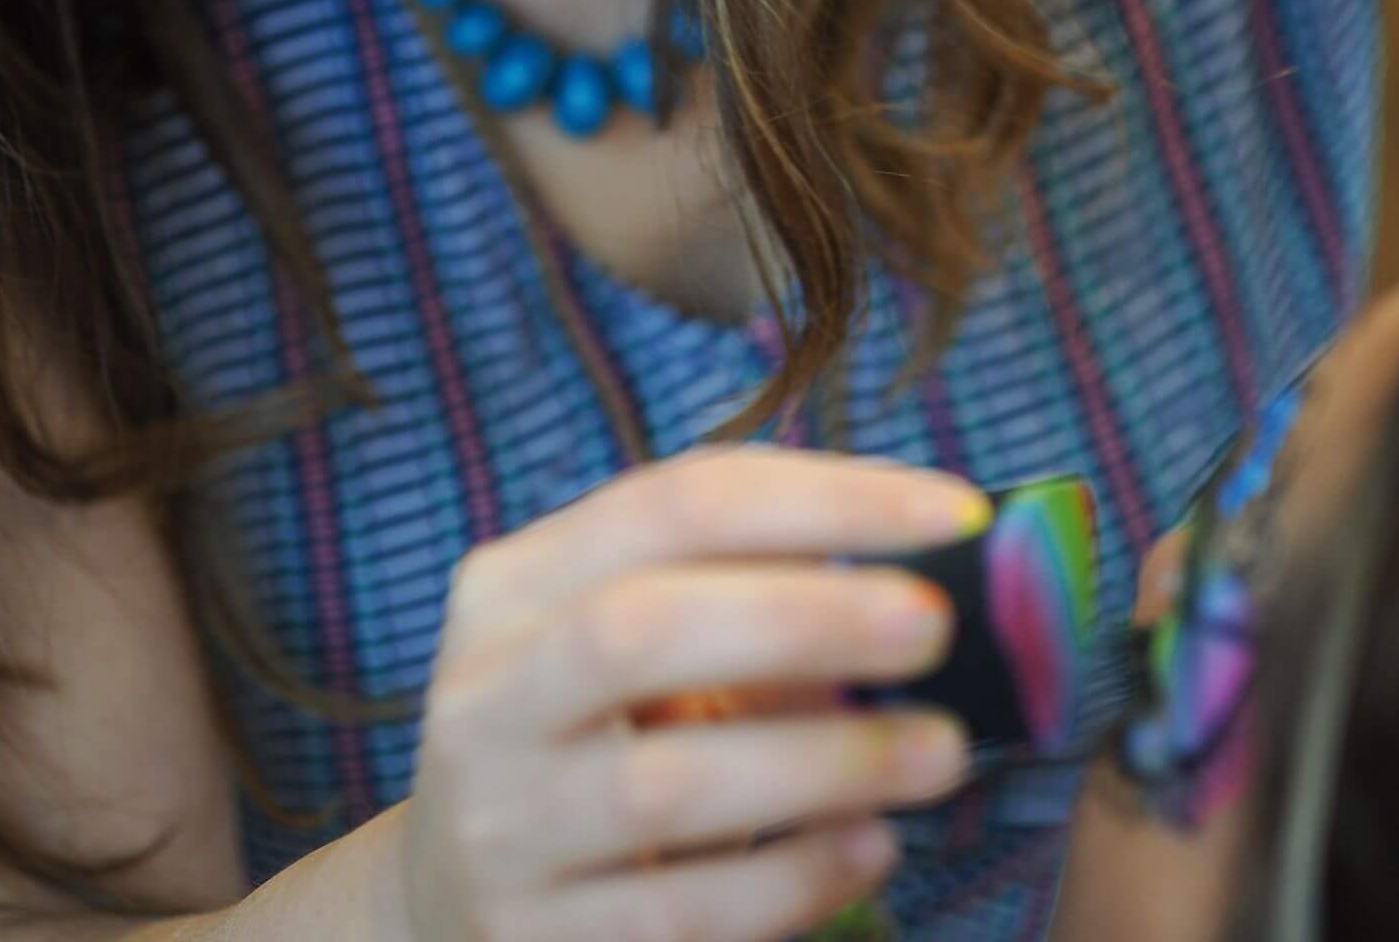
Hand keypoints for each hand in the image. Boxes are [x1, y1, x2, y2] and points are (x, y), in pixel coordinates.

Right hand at [400, 445, 983, 941]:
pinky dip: (792, 878)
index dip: (825, 498)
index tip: (952, 512)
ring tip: (940, 751)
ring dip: (824, 760)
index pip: (676, 501)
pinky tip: (871, 847)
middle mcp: (486, 693)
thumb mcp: (628, 644)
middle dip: (806, 615)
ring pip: (664, 786)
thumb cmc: (588, 737)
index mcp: (516, 583)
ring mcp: (497, 827)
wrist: (446, 901)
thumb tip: (917, 584)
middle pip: (641, 629)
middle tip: (935, 624)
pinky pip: (680, 917)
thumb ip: (742, 598)